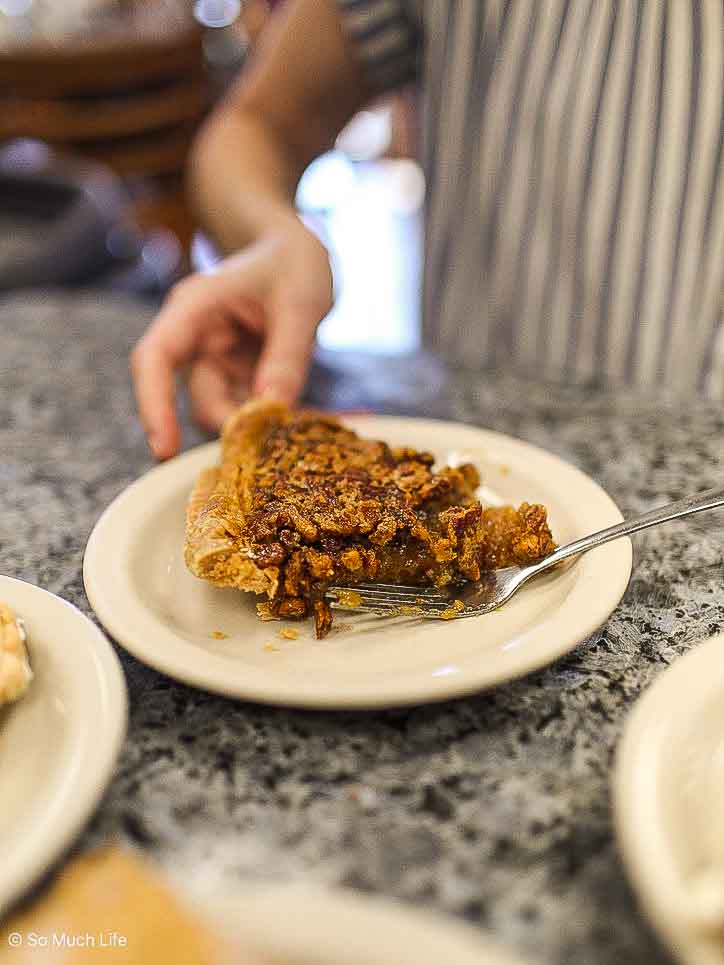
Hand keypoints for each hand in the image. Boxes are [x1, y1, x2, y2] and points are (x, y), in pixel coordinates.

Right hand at [131, 221, 332, 459]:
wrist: (297, 255)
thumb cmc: (293, 265)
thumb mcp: (300, 304)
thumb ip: (287, 356)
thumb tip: (270, 410)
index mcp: (194, 309)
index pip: (155, 359)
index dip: (153, 407)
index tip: (163, 450)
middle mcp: (195, 340)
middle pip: (197, 400)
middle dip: (234, 424)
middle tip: (283, 432)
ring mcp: (214, 362)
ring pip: (222, 412)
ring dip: (255, 426)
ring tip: (297, 418)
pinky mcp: (235, 378)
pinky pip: (244, 411)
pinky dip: (266, 421)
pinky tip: (295, 415)